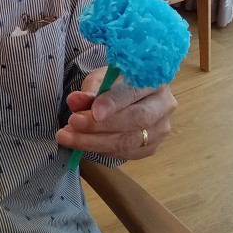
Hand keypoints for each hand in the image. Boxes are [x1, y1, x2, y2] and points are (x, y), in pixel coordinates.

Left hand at [56, 67, 176, 159]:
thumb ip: (90, 91)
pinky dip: (100, 149)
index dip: (113, 104)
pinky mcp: (151, 147)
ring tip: (68, 136)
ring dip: (94, 141)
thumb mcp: (101, 79)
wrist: (126, 96)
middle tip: (72, 123)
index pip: (134, 93)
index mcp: (153, 79)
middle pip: (136, 120)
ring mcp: (161, 129)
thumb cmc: (114, 83)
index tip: (93, 112)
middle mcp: (164, 105)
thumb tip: (75, 101)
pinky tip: (81, 143)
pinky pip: (126, 153)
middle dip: (100, 125)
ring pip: (129, 141)